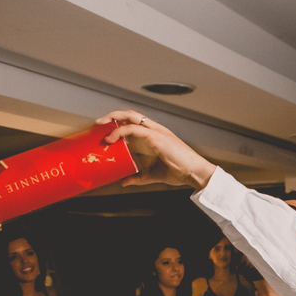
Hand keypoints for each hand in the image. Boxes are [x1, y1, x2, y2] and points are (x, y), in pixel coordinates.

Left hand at [98, 111, 215, 188]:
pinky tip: (111, 138)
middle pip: (131, 114)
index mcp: (156, 135)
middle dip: (113, 115)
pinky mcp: (156, 136)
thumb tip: (124, 182)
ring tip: (101, 126)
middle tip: (99, 123)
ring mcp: (156, 131)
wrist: (195, 173)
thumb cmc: (181, 171)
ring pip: (130, 116)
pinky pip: (133, 129)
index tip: (107, 130)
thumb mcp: (154, 175)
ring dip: (113, 119)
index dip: (120, 122)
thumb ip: (139, 177)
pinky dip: (120, 131)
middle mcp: (156, 129)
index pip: (135, 122)